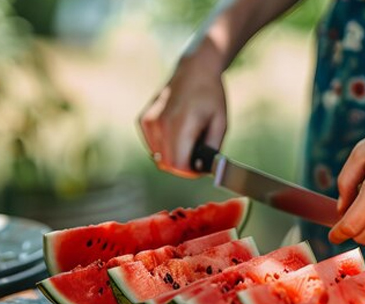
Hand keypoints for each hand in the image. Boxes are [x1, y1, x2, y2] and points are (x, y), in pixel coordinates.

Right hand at [138, 56, 226, 177]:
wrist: (195, 69)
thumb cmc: (211, 96)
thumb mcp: (221, 124)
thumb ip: (212, 151)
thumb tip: (201, 170)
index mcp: (181, 124)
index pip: (178, 165)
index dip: (191, 172)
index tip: (200, 166)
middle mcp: (160, 123)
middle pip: (167, 164)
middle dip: (182, 166)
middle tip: (196, 155)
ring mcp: (149, 121)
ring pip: (158, 157)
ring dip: (173, 156)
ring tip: (187, 139)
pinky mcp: (143, 120)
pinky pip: (153, 147)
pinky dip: (164, 147)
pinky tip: (176, 132)